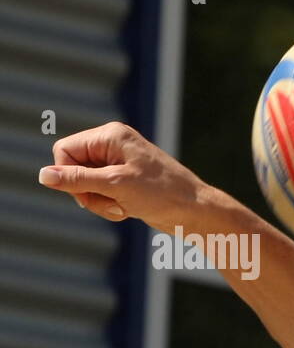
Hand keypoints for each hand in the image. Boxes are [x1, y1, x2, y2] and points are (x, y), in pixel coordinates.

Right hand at [37, 121, 209, 231]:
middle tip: (111, 204)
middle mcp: (112, 145)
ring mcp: (118, 164)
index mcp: (110, 135)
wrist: (196, 212)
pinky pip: (100, 194)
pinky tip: (128, 212)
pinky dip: (109, 206)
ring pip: (85, 185)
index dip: (69, 176)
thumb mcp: (116, 185)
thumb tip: (43, 176)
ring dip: (99, 203)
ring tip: (123, 209)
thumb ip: (78, 180)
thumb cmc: (162, 193)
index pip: (64, 151)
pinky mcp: (124, 181)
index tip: (87, 194)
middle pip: (73, 169)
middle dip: (87, 193)